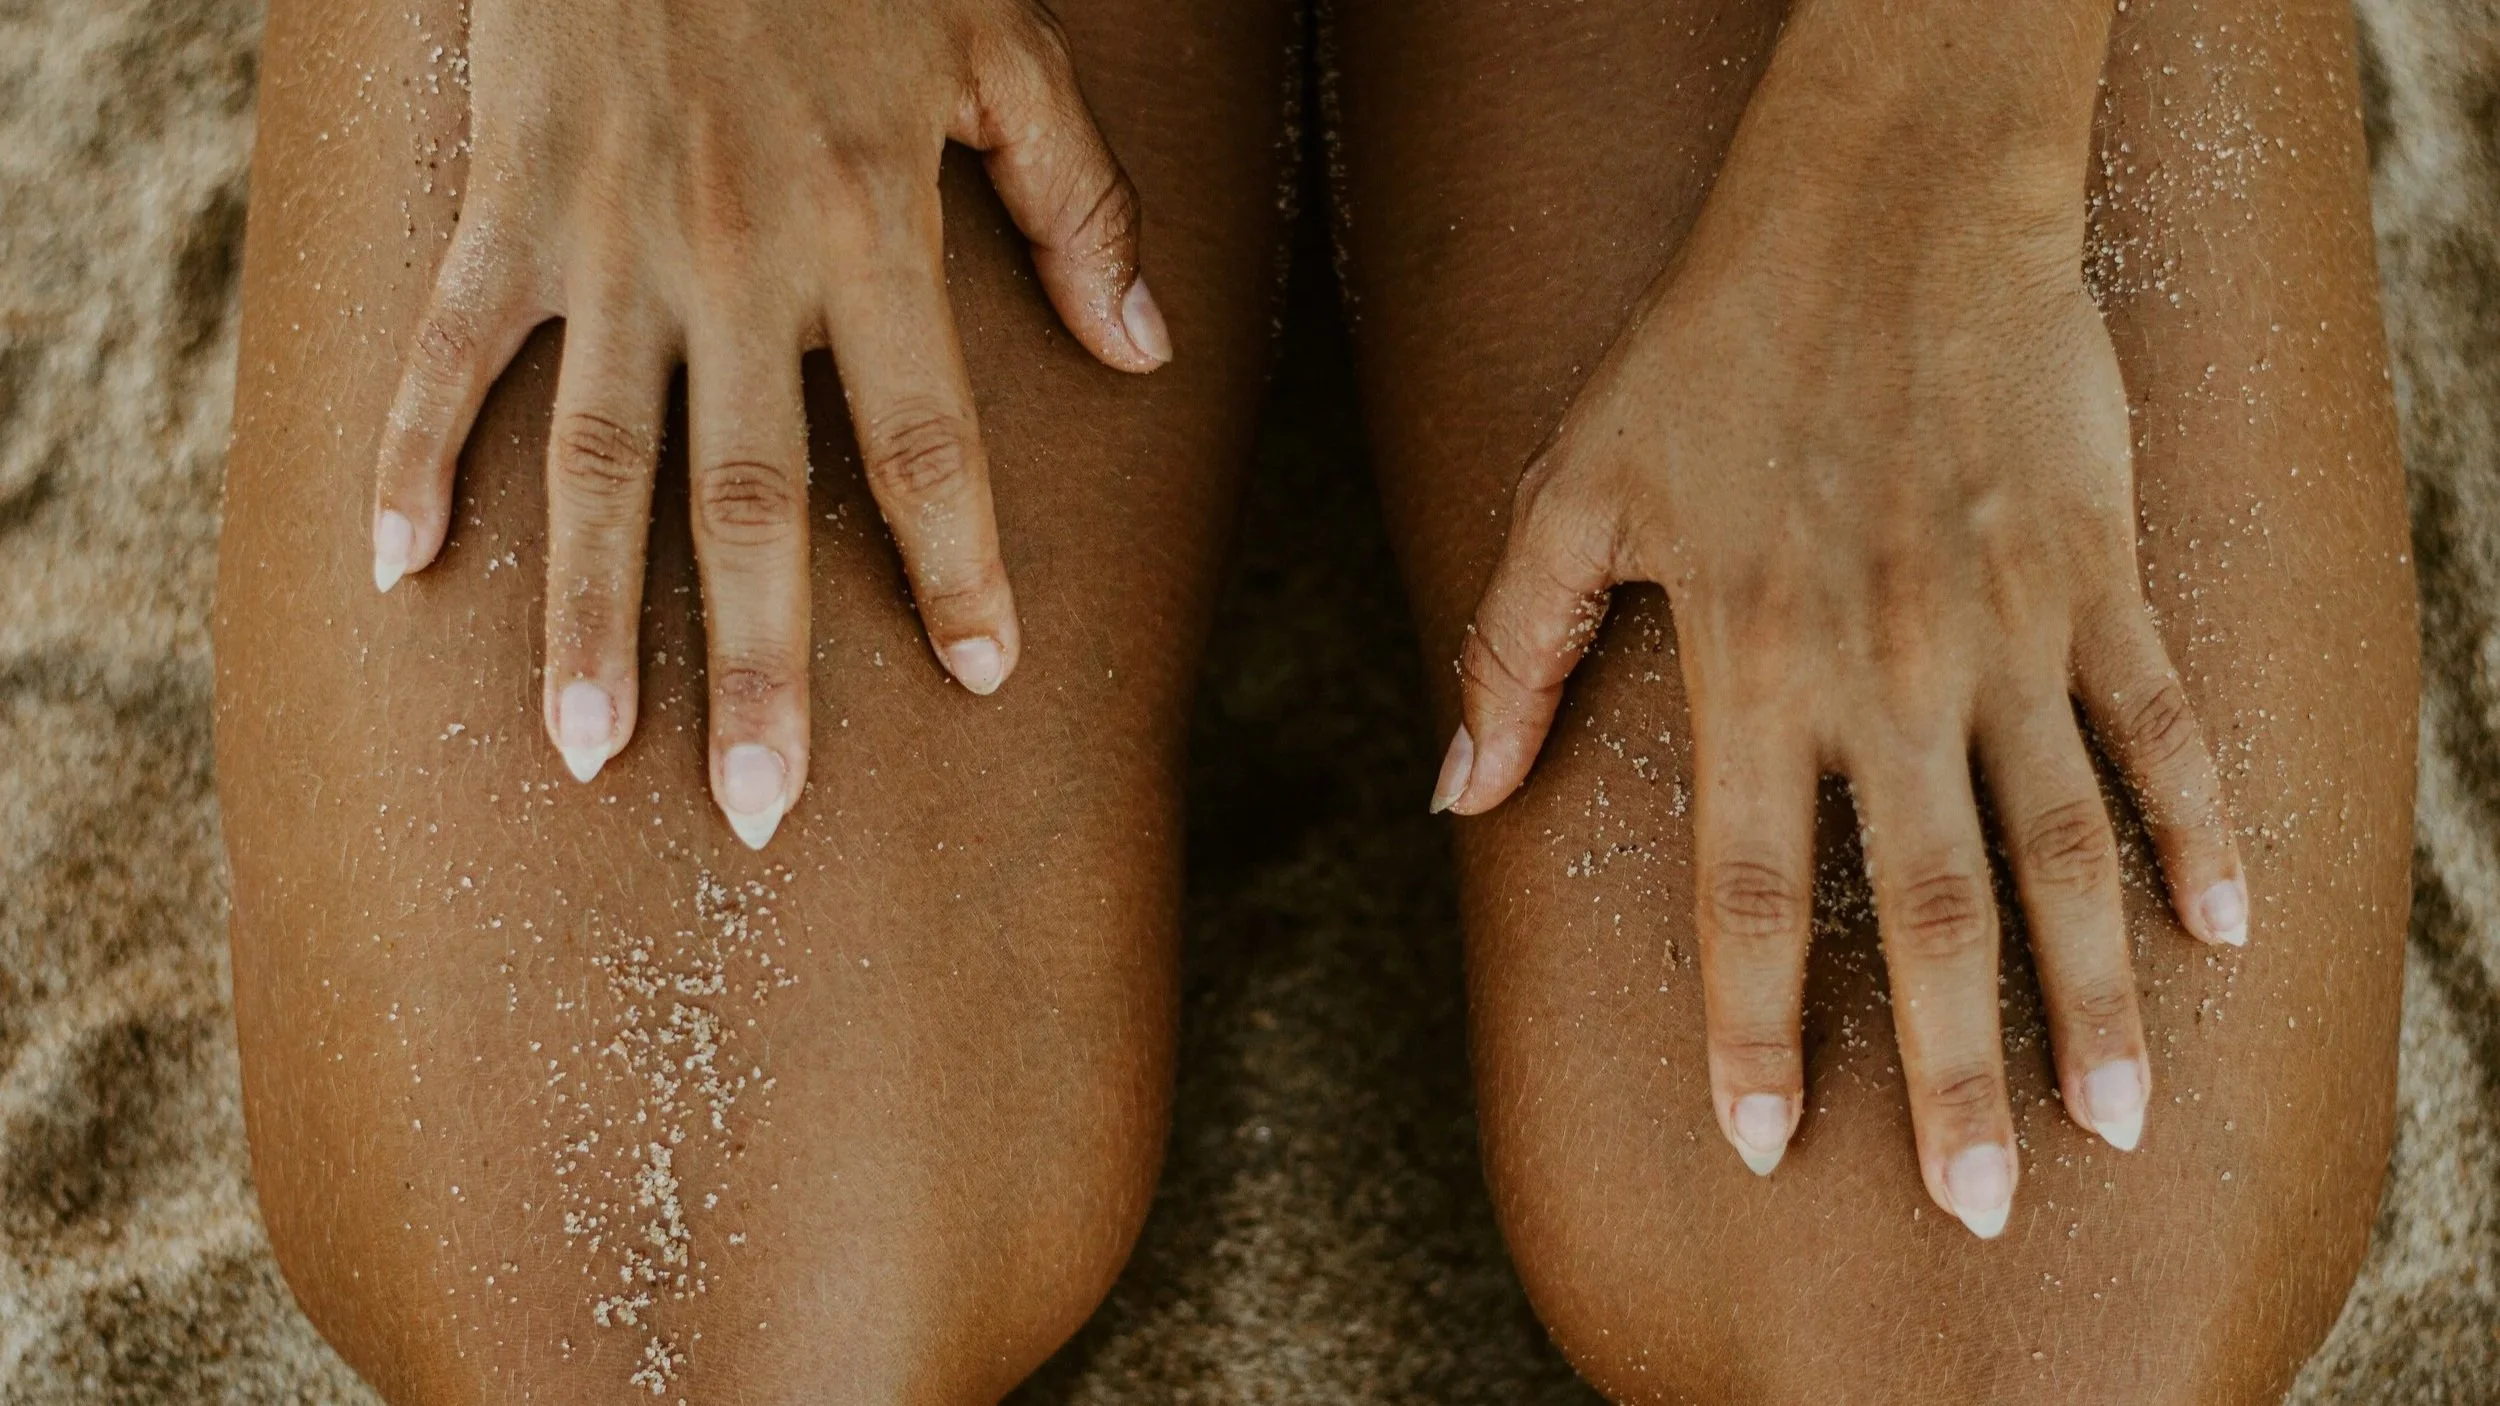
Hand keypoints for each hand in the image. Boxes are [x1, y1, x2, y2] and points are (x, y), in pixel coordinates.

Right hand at [369, 0, 1169, 847]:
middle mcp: (740, 262)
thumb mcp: (1004, 48)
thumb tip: (1143, 350)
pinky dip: (413, 453)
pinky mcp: (509, 205)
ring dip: (587, 615)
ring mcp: (611, 241)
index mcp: (871, 232)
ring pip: (595, 460)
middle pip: (750, 497)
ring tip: (588, 755)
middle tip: (762, 810)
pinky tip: (398, 570)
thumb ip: (1078, 203)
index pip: (926, 441)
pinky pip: (450, 351)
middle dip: (759, 662)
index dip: (960, 564)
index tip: (986, 673)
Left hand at [1431, 104, 2247, 1237]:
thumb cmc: (1710, 343)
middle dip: (1949, 1070)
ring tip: (2113, 1119)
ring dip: (2090, 991)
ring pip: (2060, 843)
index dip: (1755, 1027)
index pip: (1751, 891)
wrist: (1885, 202)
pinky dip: (2200, 822)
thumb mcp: (1573, 488)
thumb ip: (1513, 646)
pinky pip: (2159, 721)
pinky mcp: (2093, 574)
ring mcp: (2003, 628)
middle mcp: (1883, 672)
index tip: (1765, 1141)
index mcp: (1749, 664)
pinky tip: (2227, 925)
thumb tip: (1452, 789)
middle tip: (1976, 1205)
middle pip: (1927, 908)